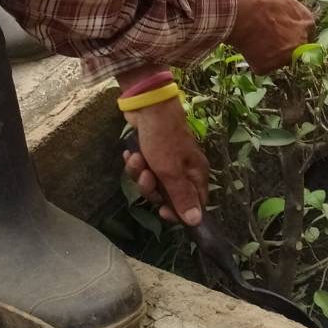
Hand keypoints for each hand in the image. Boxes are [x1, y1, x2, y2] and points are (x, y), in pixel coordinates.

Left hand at [122, 103, 208, 225]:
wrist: (147, 106)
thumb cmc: (163, 139)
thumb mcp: (170, 171)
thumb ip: (181, 198)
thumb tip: (196, 222)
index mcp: (196, 173)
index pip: (194, 204)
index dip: (178, 211)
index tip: (162, 211)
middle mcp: (184, 169)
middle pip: (169, 195)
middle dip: (152, 189)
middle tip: (147, 177)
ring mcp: (168, 160)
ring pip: (153, 183)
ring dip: (140, 174)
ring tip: (137, 159)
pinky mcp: (152, 153)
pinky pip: (144, 169)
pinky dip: (136, 163)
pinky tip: (132, 154)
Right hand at [227, 0, 314, 72]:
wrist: (239, 9)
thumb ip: (290, 7)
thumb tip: (287, 10)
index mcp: (307, 23)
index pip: (308, 32)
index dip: (294, 31)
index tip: (284, 30)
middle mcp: (300, 43)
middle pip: (296, 48)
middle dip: (284, 45)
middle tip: (268, 37)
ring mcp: (284, 58)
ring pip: (278, 59)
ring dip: (269, 53)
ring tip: (254, 38)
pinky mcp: (266, 67)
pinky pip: (262, 65)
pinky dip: (254, 59)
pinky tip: (246, 46)